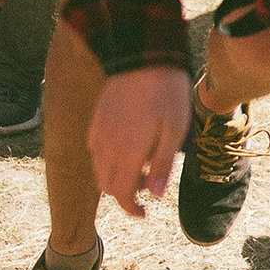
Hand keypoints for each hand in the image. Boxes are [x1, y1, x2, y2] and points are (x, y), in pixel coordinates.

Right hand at [88, 66, 192, 216]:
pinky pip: (95, 150)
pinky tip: (127, 148)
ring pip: (99, 169)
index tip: (144, 213)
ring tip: (142, 165)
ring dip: (116, 176)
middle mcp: (106, 146)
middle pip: (106, 185)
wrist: (141, 56)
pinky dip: (108, 160)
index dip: (131, 208)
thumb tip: (155, 195)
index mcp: (126, 153)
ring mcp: (98, 132)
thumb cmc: (165, 93)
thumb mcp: (174, 130)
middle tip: (149, 185)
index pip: (120, 193)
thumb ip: (162, 165)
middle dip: (125, 193)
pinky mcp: (96, 119)